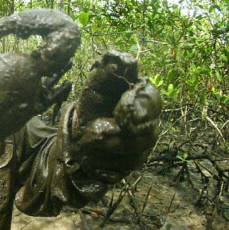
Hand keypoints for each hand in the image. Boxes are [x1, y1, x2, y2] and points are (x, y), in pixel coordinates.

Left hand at [71, 51, 161, 175]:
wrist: (76, 133)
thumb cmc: (91, 103)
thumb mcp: (94, 85)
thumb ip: (107, 70)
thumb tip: (120, 58)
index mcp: (142, 98)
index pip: (152, 102)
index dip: (140, 109)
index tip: (122, 115)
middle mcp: (148, 124)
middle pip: (148, 134)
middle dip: (119, 135)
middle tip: (93, 133)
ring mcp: (142, 148)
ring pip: (137, 155)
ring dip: (107, 150)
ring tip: (86, 143)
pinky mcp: (130, 166)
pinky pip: (124, 171)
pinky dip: (103, 165)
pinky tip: (89, 159)